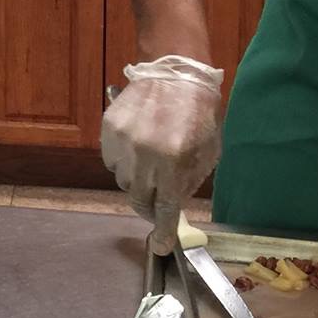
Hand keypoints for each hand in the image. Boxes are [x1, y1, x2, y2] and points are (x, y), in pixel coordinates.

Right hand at [101, 55, 223, 253]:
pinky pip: (112, 160)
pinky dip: (124, 161)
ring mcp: (123, 140)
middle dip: (148, 206)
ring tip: (150, 162)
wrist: (175, 71)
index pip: (164, 208)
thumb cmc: (199, 113)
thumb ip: (189, 182)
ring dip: (136, 180)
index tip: (160, 246)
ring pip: (122, 180)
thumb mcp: (208, 151)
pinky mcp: (109, 128)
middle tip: (156, 200)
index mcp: (174, 160)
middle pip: (137, 200)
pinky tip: (138, 148)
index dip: (162, 231)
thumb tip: (174, 207)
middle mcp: (144, 154)